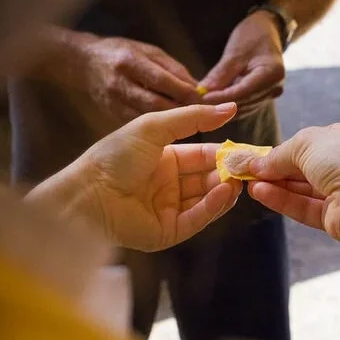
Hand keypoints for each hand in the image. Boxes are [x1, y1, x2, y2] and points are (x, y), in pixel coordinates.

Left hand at [51, 104, 242, 251]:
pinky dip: (213, 206)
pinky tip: (224, 192)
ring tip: (240, 180)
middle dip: (229, 173)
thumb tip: (231, 107)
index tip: (248, 151)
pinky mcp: (168, 232)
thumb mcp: (155, 127)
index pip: (203, 155)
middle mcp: (169, 185)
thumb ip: (194, 117)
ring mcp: (169, 209)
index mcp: (165, 159)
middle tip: (250, 168)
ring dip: (224, 189)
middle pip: (208, 178)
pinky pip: (197, 218)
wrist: (89, 193)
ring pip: (206, 200)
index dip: (225, 153)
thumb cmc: (116, 156)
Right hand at [71, 32, 200, 122]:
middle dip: (182, 111)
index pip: (162, 80)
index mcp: (130, 61)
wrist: (85, 62)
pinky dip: (157, 128)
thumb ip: (174, 70)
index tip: (205, 100)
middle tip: (203, 115)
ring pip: (147, 118)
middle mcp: (120, 83)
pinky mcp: (112, 115)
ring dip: (172, 122)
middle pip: (155, 104)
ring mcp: (113, 102)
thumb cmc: (123, 53)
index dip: (185, 92)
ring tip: (191, 122)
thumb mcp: (150, 51)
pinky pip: (139, 125)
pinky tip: (171, 127)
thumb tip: (198, 89)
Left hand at [199, 11, 284, 116]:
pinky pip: (242, 106)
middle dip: (218, 105)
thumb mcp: (235, 52)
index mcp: (272, 75)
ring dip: (220, 108)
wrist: (267, 31)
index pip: (242, 93)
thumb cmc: (252, 35)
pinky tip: (211, 102)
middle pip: (242, 104)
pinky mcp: (261, 97)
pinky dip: (227, 105)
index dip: (221, 98)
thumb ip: (220, 74)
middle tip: (195, 102)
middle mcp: (274, 89)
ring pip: (241, 109)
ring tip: (200, 103)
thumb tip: (203, 92)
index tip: (201, 97)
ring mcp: (269, 95)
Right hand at [245, 118, 339, 242]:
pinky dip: (285, 200)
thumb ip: (278, 154)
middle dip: (278, 168)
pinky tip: (260, 194)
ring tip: (249, 183)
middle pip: (309, 165)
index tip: (261, 155)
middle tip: (248, 171)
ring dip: (277, 185)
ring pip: (307, 188)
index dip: (289, 147)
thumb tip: (255, 164)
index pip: (318, 138)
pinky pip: (308, 206)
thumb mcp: (305, 142)